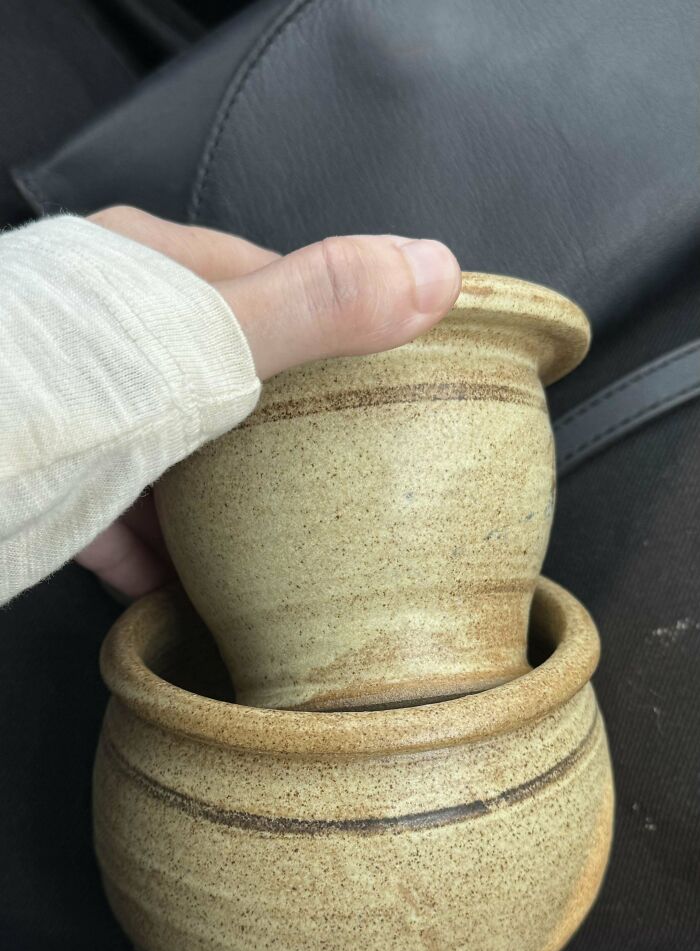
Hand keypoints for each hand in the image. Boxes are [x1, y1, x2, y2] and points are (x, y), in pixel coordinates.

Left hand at [76, 207, 460, 595]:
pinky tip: (186, 595)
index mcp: (150, 272)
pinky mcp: (48, 487)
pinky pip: (115, 525)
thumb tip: (436, 269)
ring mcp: (78, 414)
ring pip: (167, 460)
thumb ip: (318, 306)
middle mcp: (112, 336)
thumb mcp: (210, 340)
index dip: (330, 332)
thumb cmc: (73, 379)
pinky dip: (153, 561)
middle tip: (342, 483)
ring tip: (277, 550)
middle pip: (217, 384)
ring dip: (214, 506)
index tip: (381, 386)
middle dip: (274, 434)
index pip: (265, 286)